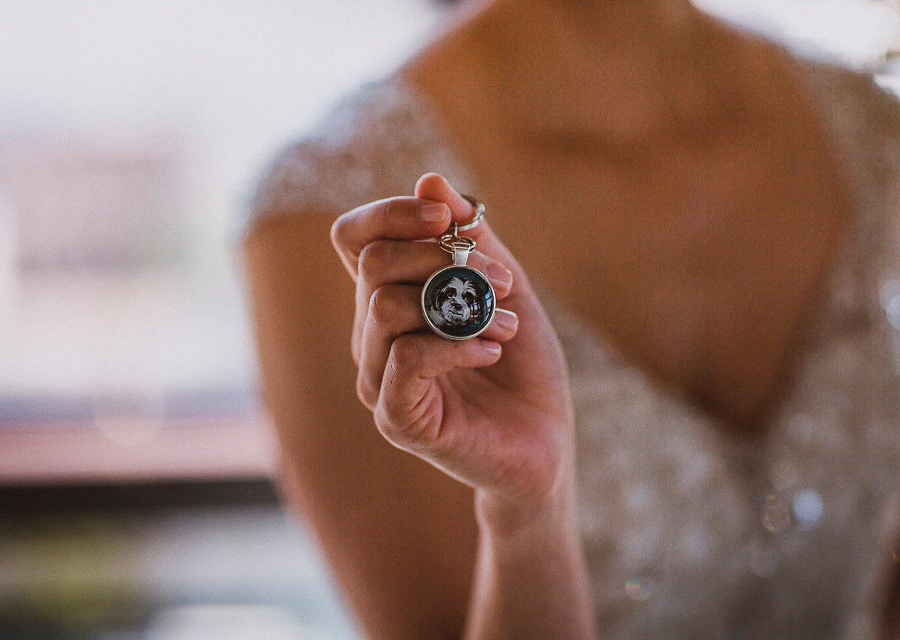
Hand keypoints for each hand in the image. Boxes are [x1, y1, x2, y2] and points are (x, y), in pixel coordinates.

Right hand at [330, 173, 574, 507]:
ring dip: (460, 305)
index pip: (354, 237)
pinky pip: (405, 358)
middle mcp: (372, 336)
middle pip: (372, 263)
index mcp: (390, 299)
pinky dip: (456, 345)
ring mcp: (378, 379)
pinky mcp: (396, 419)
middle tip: (503, 283)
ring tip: (504, 326)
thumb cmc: (523, 365)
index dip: (392, 213)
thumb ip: (472, 240)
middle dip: (444, 257)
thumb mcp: (507, 288)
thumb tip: (431, 179)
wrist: (544, 441)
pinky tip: (490, 353)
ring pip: (383, 307)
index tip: (446, 219)